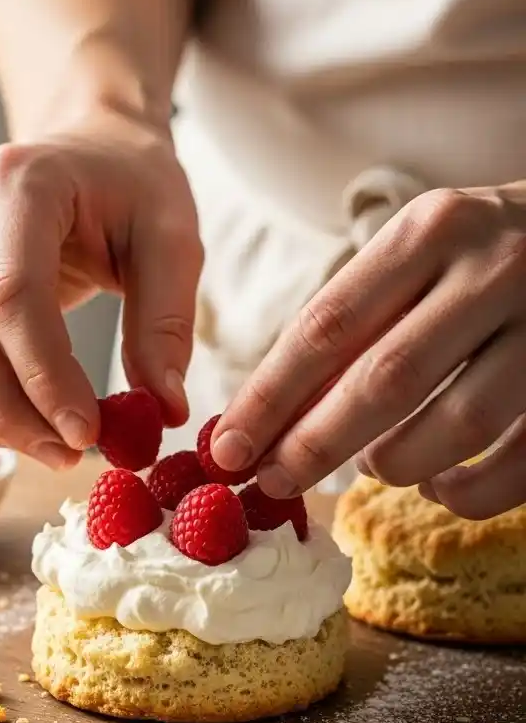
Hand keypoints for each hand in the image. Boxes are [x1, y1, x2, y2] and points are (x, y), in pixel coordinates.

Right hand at [0, 115, 201, 466]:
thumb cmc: (134, 188)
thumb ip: (167, 322)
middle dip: (6, 409)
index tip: (87, 431)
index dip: (42, 374)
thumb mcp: (173, 238)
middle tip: (69, 452)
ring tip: (52, 446)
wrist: (91, 149)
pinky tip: (22, 423)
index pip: (9, 294)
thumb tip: (163, 411)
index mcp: (18, 183)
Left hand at [213, 185, 525, 518]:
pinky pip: (516, 464)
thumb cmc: (482, 254)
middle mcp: (495, 270)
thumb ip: (354, 321)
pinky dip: (467, 492)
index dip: (270, 397)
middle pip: (386, 380)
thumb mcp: (418, 254)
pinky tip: (440, 485)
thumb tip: (266, 420)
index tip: (226, 448)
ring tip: (373, 464)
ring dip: (395, 462)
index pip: (330, 325)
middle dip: (316, 444)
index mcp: (433, 230)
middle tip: (273, 481)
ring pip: (456, 426)